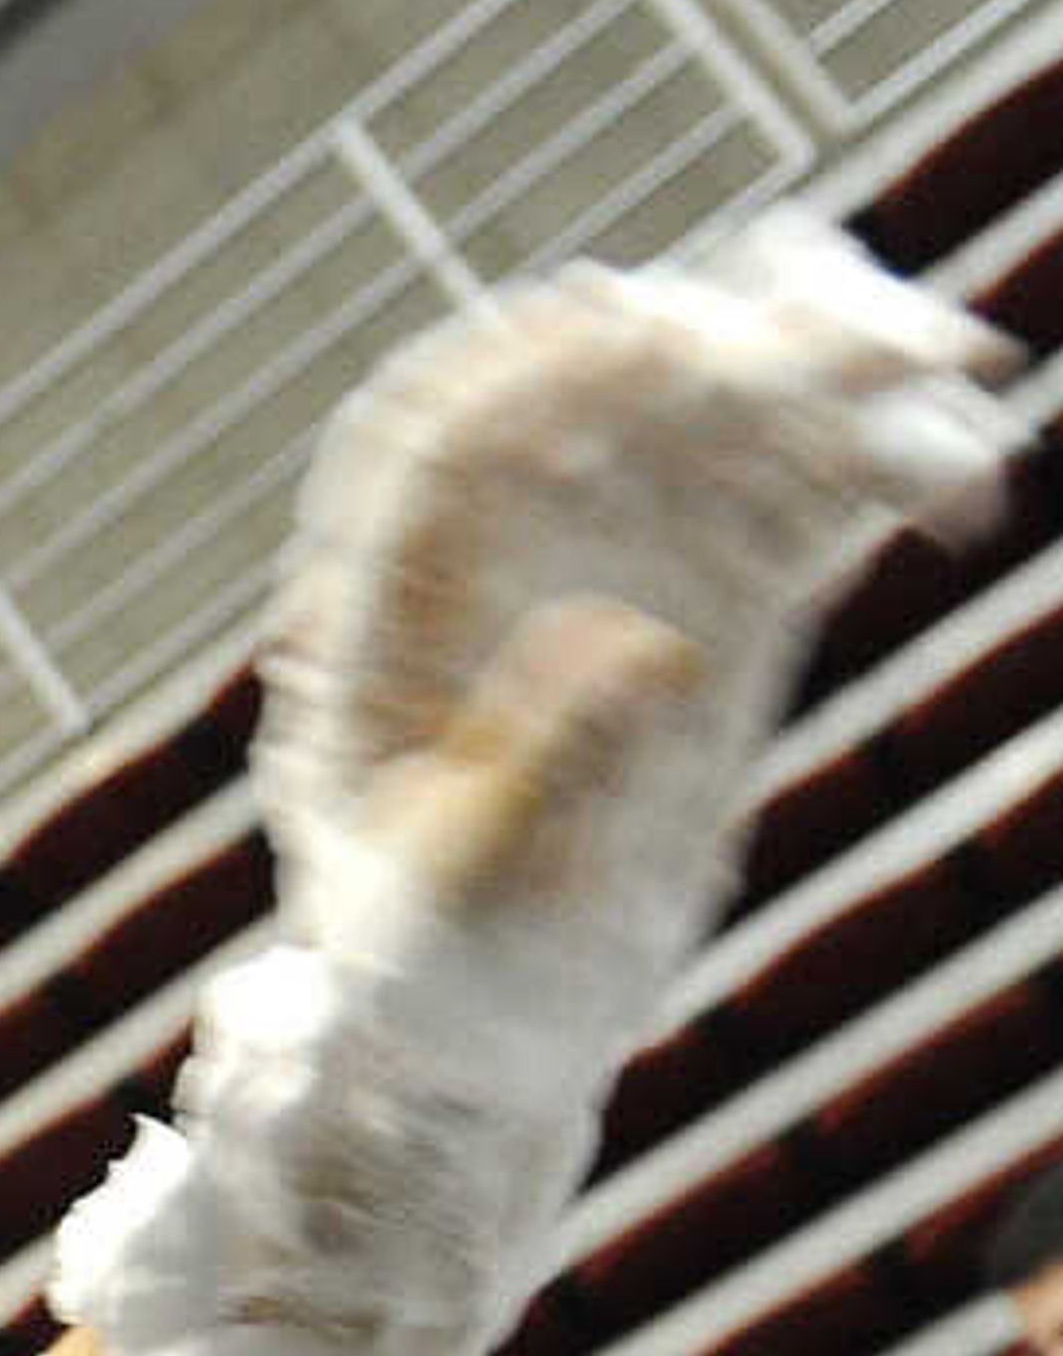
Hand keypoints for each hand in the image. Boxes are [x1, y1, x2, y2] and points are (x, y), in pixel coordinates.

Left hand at [270, 225, 1015, 955]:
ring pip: (735, 412)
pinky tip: (966, 493)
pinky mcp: (725, 594)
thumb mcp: (443, 896)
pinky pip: (812, 500)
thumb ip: (522, 773)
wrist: (489, 1020)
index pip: (447, 430)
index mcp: (389, 597)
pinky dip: (889, 474)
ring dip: (847, 374)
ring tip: (954, 373)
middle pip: (617, 382)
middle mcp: (507, 541)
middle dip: (739, 339)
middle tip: (856, 343)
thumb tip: (634, 648)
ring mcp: (624, 552)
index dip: (547, 363)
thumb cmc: (421, 966)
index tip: (653, 336)